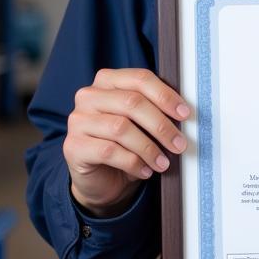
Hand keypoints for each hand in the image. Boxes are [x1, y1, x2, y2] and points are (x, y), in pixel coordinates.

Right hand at [63, 67, 191, 216]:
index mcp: (107, 81)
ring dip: (149, 148)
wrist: (102, 180)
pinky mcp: (73, 146)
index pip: (140, 79)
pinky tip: (145, 171)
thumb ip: (156, 109)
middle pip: (132, 102)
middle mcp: (89, 96)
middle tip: (179, 144)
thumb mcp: (142, 123)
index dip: (165, 95)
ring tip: (163, 163)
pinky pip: (109, 151)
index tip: (185, 114)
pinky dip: (133, 162)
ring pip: (121, 128)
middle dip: (161, 125)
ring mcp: (78, 120)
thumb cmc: (126, 144)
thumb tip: (185, 111)